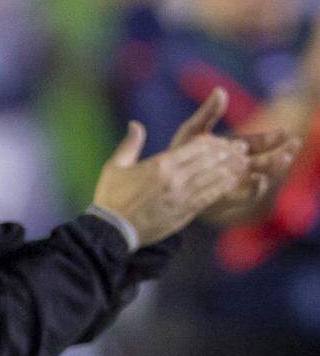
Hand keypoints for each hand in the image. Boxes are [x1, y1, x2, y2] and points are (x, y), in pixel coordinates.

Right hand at [93, 117, 248, 246]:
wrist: (113, 230)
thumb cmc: (111, 197)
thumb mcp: (115, 166)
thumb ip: (130, 144)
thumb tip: (135, 124)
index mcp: (159, 165)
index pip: (195, 148)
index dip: (212, 142)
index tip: (222, 140)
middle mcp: (175, 179)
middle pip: (209, 160)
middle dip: (227, 153)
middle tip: (241, 148)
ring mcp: (182, 196)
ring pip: (215, 177)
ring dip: (231, 168)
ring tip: (243, 162)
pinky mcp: (186, 212)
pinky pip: (211, 196)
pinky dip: (224, 186)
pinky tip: (233, 181)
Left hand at [167, 87, 301, 223]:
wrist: (163, 182)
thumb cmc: (179, 154)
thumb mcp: (193, 131)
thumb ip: (208, 113)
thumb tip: (220, 90)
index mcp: (233, 149)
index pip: (258, 143)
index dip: (271, 138)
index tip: (283, 131)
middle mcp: (239, 166)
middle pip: (267, 160)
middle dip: (282, 152)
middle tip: (293, 145)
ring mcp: (235, 183)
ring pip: (263, 176)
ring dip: (275, 168)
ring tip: (283, 158)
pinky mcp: (229, 197)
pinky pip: (248, 194)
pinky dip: (256, 187)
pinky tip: (259, 178)